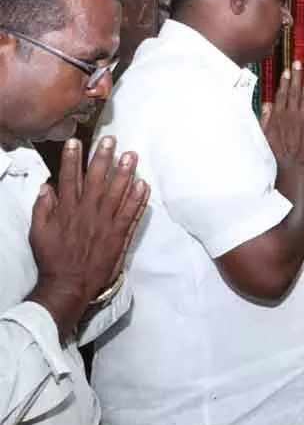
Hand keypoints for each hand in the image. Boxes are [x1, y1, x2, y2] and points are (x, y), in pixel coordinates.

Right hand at [28, 137, 149, 339]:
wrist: (70, 284)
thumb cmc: (53, 258)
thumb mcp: (39, 232)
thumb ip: (43, 208)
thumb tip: (47, 186)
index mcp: (66, 210)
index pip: (70, 178)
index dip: (73, 159)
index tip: (77, 141)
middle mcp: (87, 213)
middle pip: (97, 180)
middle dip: (103, 158)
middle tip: (111, 140)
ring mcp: (105, 223)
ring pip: (117, 193)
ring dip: (125, 173)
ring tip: (131, 155)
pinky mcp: (119, 235)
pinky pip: (131, 214)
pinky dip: (138, 199)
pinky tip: (144, 184)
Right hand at [260, 61, 303, 171]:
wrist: (289, 169)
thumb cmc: (274, 155)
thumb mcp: (262, 136)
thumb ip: (265, 119)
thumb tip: (267, 103)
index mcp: (277, 116)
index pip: (281, 94)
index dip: (285, 81)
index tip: (287, 70)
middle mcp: (291, 116)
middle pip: (294, 92)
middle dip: (297, 76)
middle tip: (299, 63)